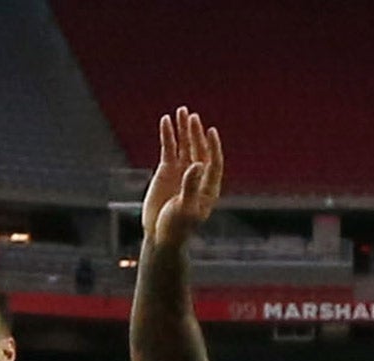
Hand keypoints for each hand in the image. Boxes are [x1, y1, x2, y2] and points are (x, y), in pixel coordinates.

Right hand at [142, 106, 222, 250]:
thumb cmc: (177, 227)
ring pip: (184, 145)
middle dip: (195, 133)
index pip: (214, 161)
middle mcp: (198, 174)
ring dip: (183, 129)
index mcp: (209, 185)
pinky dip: (167, 136)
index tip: (210, 132)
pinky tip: (165, 122)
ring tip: (181, 111)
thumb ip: (191, 186)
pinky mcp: (166, 170)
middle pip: (199, 149)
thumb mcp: (185, 209)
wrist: (160, 235)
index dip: (212, 146)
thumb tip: (196, 164)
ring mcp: (182, 170)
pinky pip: (168, 149)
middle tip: (191, 117)